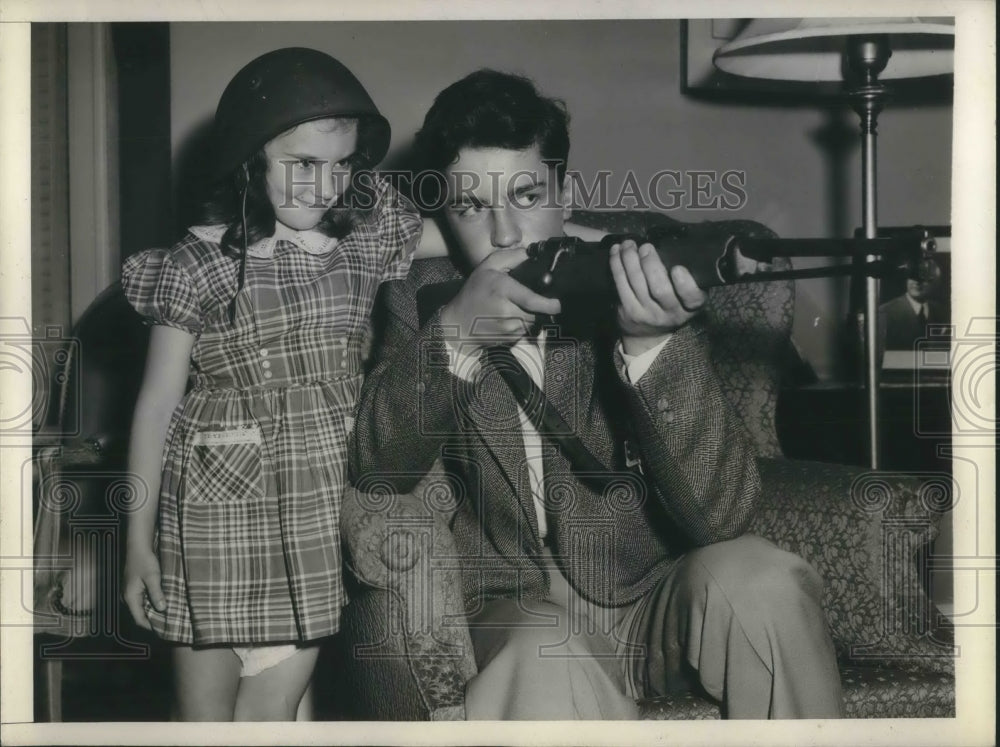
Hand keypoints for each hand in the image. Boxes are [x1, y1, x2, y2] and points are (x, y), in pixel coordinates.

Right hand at [123, 545, 164, 629]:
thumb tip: (162, 609)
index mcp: (130, 597)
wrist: (138, 546)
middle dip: (154, 620)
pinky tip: (163, 602)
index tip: (164, 630)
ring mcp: (131, 592)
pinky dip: (152, 603)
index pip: (139, 619)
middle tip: (169, 623)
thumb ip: (156, 593)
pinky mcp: (135, 587)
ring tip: (168, 614)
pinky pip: (143, 600)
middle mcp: (128, 597)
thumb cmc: (144, 560)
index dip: (151, 626)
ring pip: (142, 607)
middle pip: (140, 615)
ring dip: (154, 611)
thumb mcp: (152, 577)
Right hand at [440, 248, 560, 351]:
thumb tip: (531, 253)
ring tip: (515, 308)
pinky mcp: (510, 339)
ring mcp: (509, 328)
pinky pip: (525, 331)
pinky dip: (522, 325)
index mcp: (503, 290)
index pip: (531, 300)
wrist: (459, 323)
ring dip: (529, 315)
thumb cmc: (474, 292)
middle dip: (538, 306)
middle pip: (536, 312)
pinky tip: (509, 318)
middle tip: (525, 299)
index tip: (558, 303)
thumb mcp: (487, 267)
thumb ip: (510, 257)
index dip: (548, 303)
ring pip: (532, 322)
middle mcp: (507, 312)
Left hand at [610, 239, 706, 355]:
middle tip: (646, 247)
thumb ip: (689, 279)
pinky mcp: (628, 310)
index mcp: (689, 308)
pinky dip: (617, 264)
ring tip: (629, 244)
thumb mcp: (687, 299)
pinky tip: (616, 251)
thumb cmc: (671, 305)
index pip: (692, 298)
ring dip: (630, 258)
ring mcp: (646, 314)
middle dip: (650, 263)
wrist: (648, 334)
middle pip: (659, 289)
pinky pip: (620, 283)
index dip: (685, 284)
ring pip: (636, 282)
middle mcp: (669, 313)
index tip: (677, 268)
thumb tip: (676, 247)